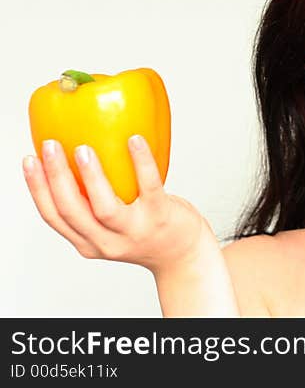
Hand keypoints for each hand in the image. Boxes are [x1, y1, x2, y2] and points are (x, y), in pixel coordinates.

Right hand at [22, 136, 211, 274]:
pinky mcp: (161, 217)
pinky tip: (135, 140)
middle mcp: (107, 242)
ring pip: (104, 207)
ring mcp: (135, 231)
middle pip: (71, 211)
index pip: (53, 217)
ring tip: (83, 148)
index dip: (37, 189)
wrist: (183, 255)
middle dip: (55, 178)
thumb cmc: (146, 232)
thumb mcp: (111, 228)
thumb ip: (94, 205)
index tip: (29, 160)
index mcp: (88, 243)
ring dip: (90, 176)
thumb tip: (77, 154)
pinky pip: (149, 186)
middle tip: (50, 146)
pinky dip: (141, 162)